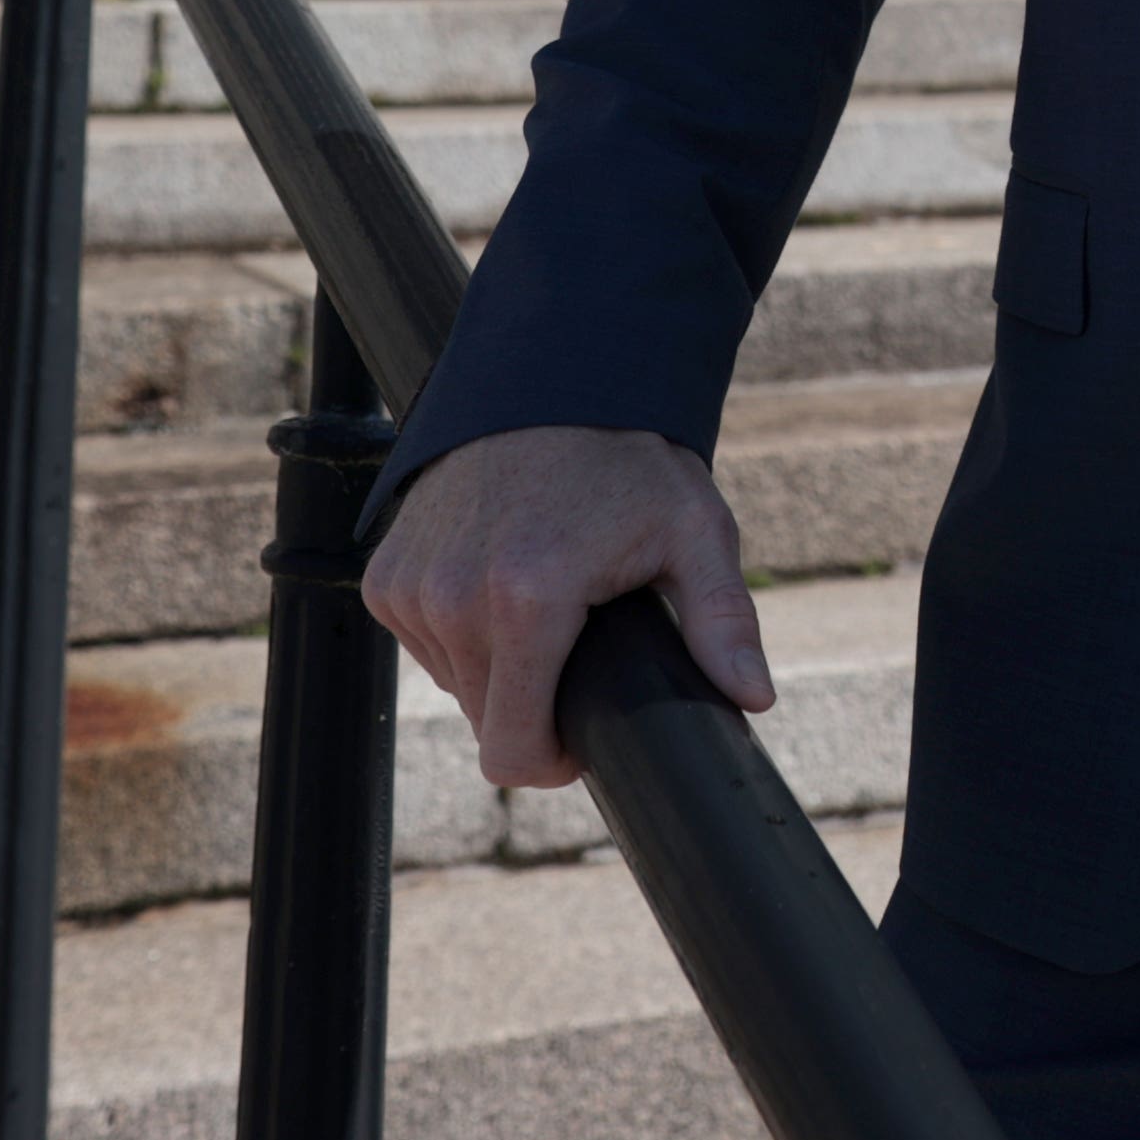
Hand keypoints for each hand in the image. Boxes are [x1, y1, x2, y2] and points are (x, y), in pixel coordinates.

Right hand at [358, 422, 772, 791]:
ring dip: (497, 667)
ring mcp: (412, 586)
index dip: (552, 761)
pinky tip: (499, 583)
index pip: (513, 749)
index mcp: (527, 600)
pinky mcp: (386, 574)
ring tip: (544, 603)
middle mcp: (455, 598)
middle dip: (534, 704)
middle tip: (579, 648)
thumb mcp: (694, 531)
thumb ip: (722, 621)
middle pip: (487, 721)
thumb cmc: (628, 458)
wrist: (550, 378)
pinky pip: (425, 642)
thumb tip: (754, 697)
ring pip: (457, 684)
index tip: (581, 738)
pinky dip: (461, 632)